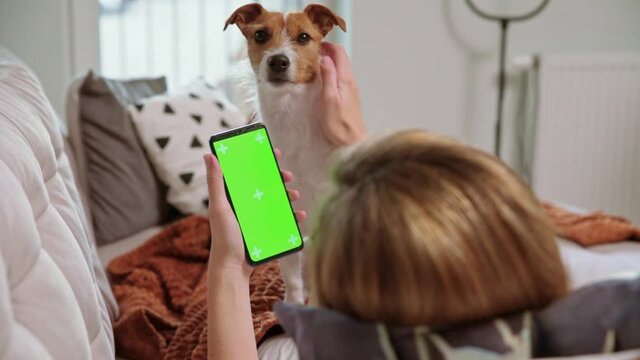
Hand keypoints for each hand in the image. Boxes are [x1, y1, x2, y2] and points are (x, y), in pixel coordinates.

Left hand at [203, 150, 305, 278]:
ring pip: (277, 201)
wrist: (233, 268)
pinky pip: (284, 220)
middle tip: (288, 176)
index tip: (275, 153)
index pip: (249, 173)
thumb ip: (215, 182)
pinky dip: (294, 216)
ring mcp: (259, 218)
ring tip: (295, 196)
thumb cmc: (223, 238)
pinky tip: (300, 215)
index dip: (262, 161)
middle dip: (279, 178)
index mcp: (235, 196)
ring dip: (289, 195)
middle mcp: (247, 205)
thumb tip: (208, 155)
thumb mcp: (219, 208)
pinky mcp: (268, 231)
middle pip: (267, 185)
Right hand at [317, 42, 367, 145]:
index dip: (328, 45)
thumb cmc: (338, 123)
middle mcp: (351, 81)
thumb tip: (325, 58)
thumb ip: (328, 76)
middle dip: (328, 51)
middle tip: (313, 52)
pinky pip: (341, 77)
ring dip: (330, 61)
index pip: (339, 53)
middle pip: (342, 58)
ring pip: (342, 67)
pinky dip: (332, 71)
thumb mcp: (328, 98)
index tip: (315, 45)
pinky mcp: (350, 96)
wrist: (352, 140)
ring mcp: (351, 88)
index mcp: (345, 79)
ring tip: (315, 63)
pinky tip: (323, 78)